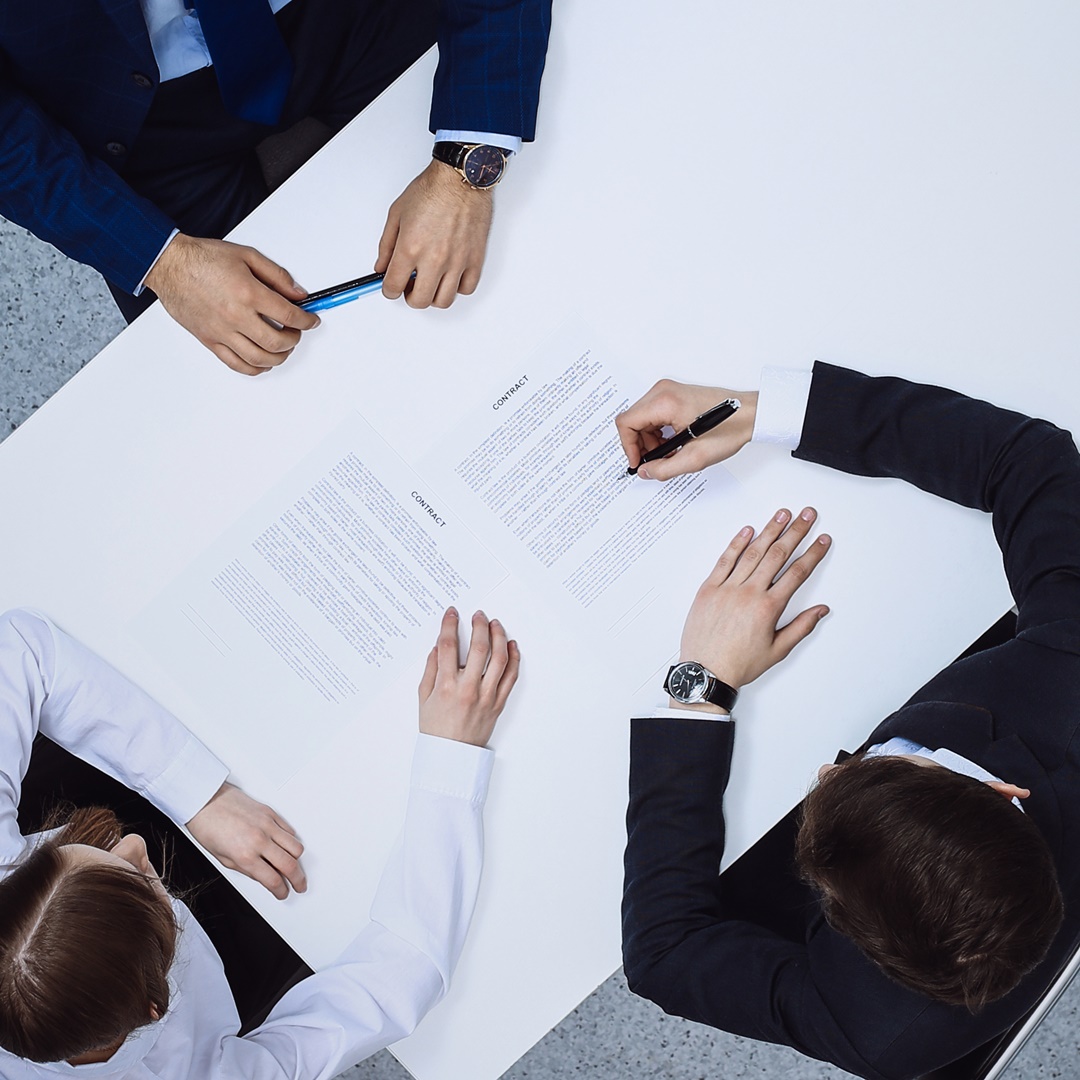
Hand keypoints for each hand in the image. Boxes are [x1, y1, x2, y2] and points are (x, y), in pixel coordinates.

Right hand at [144, 233, 320, 375]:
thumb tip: (298, 294)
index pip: (289, 316)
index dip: (307, 321)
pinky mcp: (210, 341)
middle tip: (295, 332)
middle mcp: (236, 316)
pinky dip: (255, 368)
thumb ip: (277, 276)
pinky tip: (262, 362)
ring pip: (259, 359)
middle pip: (277, 342)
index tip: (311, 321)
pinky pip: (236, 364)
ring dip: (278, 357)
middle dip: (294, 339)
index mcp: (249, 293)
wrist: (169, 265)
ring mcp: (222, 332)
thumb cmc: (203, 258)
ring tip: (282, 348)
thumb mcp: (247, 255)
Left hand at [187, 781, 305, 899]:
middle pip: (290, 865)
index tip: (282, 893)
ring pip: (295, 847)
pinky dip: (291, 840)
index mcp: (245, 856)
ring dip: (296, 860)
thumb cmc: (207, 827)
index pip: (273, 880)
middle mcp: (259, 840)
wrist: (205, 801)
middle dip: (298, 880)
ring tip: (294, 865)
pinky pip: (289, 830)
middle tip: (299, 885)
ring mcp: (267, 825)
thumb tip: (261, 876)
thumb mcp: (222, 858)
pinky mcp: (270, 813)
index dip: (281, 891)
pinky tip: (286, 845)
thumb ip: (245, 869)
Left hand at [376, 160, 492, 308]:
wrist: (460, 177)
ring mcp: (456, 262)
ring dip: (433, 296)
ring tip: (430, 282)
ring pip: (443, 301)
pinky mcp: (475, 259)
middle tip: (409, 286)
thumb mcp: (397, 214)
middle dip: (410, 297)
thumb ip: (386, 245)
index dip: (388, 290)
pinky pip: (467, 289)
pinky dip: (457, 288)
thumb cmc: (432, 190)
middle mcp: (434, 259)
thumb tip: (382, 267)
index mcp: (410, 248)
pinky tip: (450, 276)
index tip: (390, 287)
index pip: (393, 287)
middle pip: (419, 301)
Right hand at [418, 607, 520, 745]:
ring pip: (500, 659)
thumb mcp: (423, 697)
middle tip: (478, 615)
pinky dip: (514, 658)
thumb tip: (438, 646)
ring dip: (499, 637)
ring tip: (495, 624)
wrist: (451, 756)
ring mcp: (487, 696)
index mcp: (446, 686)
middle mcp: (468, 689)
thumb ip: (430, 669)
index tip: (452, 613)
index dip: (450, 625)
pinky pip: (511, 676)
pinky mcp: (499, 703)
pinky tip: (511, 645)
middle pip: (479, 648)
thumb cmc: (436, 728)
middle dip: (479, 625)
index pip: (449, 646)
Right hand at [616, 380, 757, 479]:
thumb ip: (664, 469)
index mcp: (665, 402)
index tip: (638, 462)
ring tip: (669, 453)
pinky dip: (658, 431)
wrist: (751, 414)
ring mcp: (668, 390)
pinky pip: (653, 414)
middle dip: (640, 444)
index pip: (626, 423)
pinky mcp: (674, 394)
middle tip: (656, 460)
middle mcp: (663, 391)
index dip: (628, 447)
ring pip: (642, 418)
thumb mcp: (695, 458)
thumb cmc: (730, 428)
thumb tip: (645, 471)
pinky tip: (673, 443)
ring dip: (650, 439)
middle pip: (633, 420)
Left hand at [677, 507, 831, 708]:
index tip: (822, 540)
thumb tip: (821, 610)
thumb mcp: (777, 650)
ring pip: (752, 553)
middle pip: (777, 555)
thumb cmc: (738, 664)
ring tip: (782, 514)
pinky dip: (736, 544)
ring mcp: (727, 589)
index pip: (797, 573)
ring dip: (769, 530)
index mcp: (768, 608)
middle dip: (795, 532)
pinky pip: (724, 560)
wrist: (704, 673)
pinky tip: (748, 530)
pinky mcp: (708, 589)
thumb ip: (801, 627)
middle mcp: (748, 594)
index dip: (812, 554)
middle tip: (807, 515)